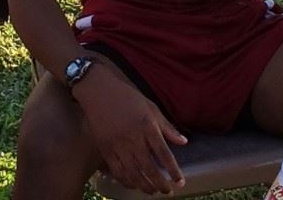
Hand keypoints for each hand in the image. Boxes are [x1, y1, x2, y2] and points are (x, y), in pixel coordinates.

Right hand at [74, 66, 187, 194]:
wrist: (99, 92)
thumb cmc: (127, 98)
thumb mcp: (151, 107)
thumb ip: (167, 127)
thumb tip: (184, 142)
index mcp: (147, 126)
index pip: (164, 154)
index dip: (173, 170)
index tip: (180, 182)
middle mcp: (133, 138)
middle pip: (149, 168)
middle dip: (161, 184)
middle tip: (168, 191)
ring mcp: (118, 145)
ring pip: (133, 174)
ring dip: (145, 186)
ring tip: (154, 191)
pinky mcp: (105, 150)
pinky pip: (117, 171)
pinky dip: (127, 181)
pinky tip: (134, 185)